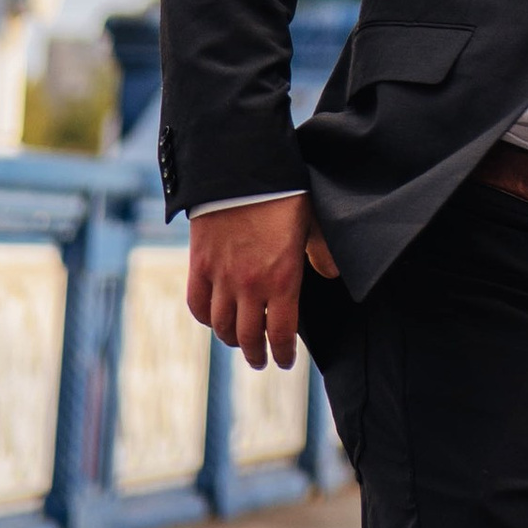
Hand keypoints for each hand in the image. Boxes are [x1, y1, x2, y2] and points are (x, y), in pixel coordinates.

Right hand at [186, 193, 314, 369]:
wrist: (241, 167)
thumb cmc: (283, 191)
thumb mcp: (312, 220)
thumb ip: (321, 251)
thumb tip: (329, 274)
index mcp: (283, 279)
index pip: (281, 333)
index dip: (283, 353)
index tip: (286, 361)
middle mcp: (250, 285)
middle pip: (249, 337)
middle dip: (257, 354)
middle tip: (261, 360)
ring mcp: (222, 276)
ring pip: (222, 326)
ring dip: (231, 339)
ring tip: (239, 342)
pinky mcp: (199, 264)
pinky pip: (197, 304)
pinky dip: (205, 317)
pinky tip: (213, 318)